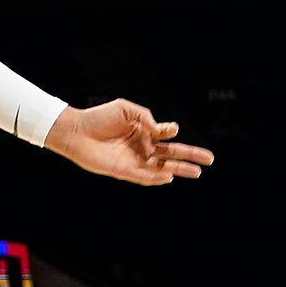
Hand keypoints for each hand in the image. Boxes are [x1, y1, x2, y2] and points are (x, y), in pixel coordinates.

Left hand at [45, 100, 213, 185]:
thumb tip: (164, 131)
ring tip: (197, 172)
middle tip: (210, 160)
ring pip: (162, 168)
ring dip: (179, 170)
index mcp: (143, 131)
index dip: (171, 132)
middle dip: (190, 156)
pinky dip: (157, 178)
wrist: (75, 130)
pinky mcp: (123, 171)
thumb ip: (147, 118)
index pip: (165, 135)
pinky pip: (144, 177)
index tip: (170, 130)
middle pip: (171, 154)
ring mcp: (133, 160)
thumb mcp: (126, 109)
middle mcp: (141, 147)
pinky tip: (169, 176)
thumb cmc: (98, 117)